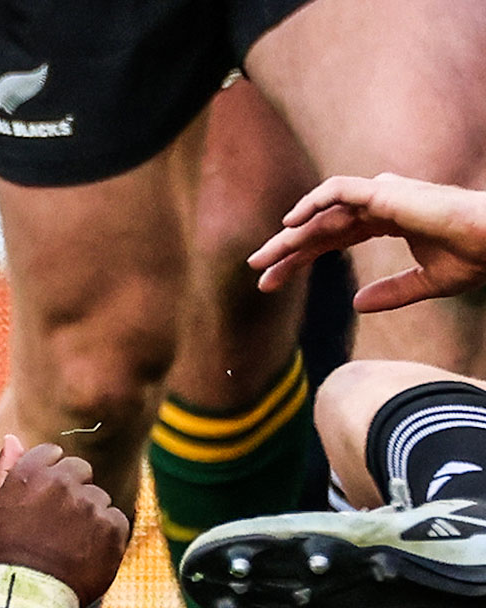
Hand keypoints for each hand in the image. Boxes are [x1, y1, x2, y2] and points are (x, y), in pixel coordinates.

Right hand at [0, 436, 129, 607]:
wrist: (30, 595)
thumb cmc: (6, 550)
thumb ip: (4, 469)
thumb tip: (12, 437)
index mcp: (32, 472)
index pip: (54, 454)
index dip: (50, 477)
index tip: (44, 501)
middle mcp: (63, 482)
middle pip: (81, 471)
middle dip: (73, 491)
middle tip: (59, 523)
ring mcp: (90, 504)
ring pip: (99, 498)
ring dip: (89, 515)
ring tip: (70, 543)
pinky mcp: (113, 526)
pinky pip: (115, 519)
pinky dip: (105, 535)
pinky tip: (85, 552)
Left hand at [250, 173, 485, 311]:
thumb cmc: (475, 256)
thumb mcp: (425, 283)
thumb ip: (392, 293)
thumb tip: (358, 306)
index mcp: (388, 220)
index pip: (332, 238)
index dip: (300, 260)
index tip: (273, 282)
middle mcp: (380, 205)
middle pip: (320, 226)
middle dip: (286, 250)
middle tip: (255, 270)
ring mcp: (383, 196)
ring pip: (322, 212)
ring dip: (291, 234)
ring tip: (263, 259)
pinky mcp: (387, 192)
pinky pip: (339, 190)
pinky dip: (312, 202)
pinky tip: (290, 223)